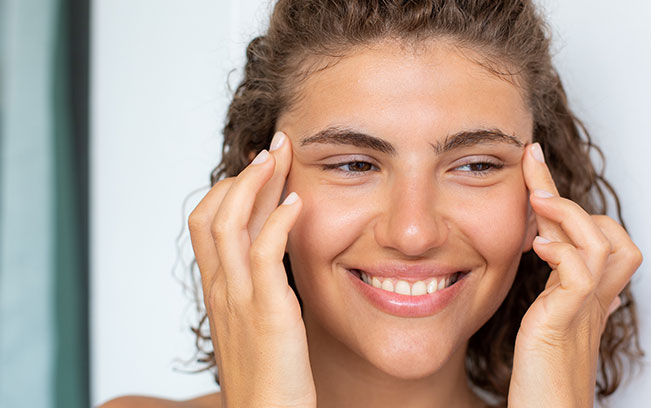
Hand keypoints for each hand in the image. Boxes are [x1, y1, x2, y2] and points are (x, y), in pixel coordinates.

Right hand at [188, 132, 315, 407]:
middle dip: (243, 174)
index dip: (231, 188)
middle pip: (212, 213)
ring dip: (254, 183)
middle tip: (274, 146)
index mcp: (218, 290)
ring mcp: (238, 299)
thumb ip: (260, 289)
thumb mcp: (256, 323)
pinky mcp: (266, 313)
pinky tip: (298, 202)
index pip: (207, 223)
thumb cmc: (270, 377)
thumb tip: (278, 256)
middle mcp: (221, 289)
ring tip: (279, 156)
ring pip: (229, 223)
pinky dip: (278, 221)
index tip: (261, 166)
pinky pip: (263, 254)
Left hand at [508, 143, 641, 406]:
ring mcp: (583, 311)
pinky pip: (582, 276)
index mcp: (585, 296)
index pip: (585, 234)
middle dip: (565, 192)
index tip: (533, 165)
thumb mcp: (545, 320)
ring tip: (538, 200)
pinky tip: (537, 247)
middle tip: (532, 166)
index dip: (563, 197)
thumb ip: (551, 288)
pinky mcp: (566, 324)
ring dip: (570, 214)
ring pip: (605, 244)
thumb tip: (546, 252)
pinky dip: (564, 252)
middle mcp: (592, 299)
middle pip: (603, 230)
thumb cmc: (540, 379)